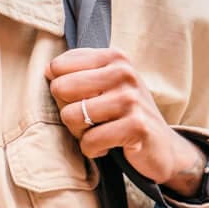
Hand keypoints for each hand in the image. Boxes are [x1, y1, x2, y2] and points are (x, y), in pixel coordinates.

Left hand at [46, 48, 207, 195]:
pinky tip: (109, 146)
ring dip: (80, 133)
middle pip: (60, 89)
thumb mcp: (105, 85)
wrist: (162, 146)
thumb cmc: (124, 114)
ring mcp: (131, 99)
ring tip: (100, 132)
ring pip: (71, 116)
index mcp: (113, 57)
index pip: (57, 67)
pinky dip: (93, 150)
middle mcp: (124, 73)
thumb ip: (77, 72)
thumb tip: (46, 69)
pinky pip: (89, 141)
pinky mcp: (136, 126)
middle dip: (68, 111)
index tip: (84, 99)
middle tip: (90, 120)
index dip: (62, 90)